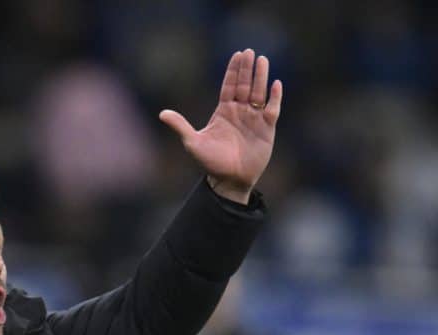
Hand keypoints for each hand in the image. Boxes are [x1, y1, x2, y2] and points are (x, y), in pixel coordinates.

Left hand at [159, 49, 282, 203]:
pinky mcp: (267, 129)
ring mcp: (254, 119)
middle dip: (247, 69)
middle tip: (250, 51)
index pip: (229, 85)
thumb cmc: (211, 163)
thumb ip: (180, 126)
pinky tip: (276, 84)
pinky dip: (275, 97)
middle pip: (244, 85)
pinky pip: (272, 109)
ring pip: (259, 93)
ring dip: (261, 77)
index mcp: (223, 111)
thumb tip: (161, 113)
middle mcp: (240, 112)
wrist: (230, 180)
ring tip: (262, 60)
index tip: (237, 54)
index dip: (233, 70)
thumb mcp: (193, 143)